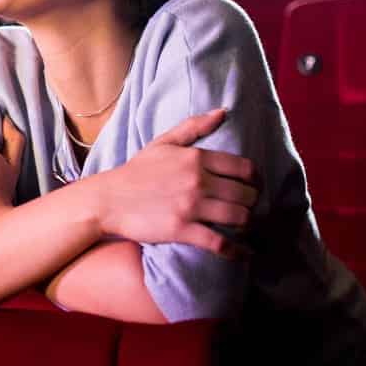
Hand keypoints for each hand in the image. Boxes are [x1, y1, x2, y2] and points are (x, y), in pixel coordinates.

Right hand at [91, 108, 258, 258]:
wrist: (109, 200)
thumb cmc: (137, 171)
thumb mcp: (164, 142)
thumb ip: (194, 126)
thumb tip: (223, 112)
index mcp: (196, 158)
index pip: (244, 168)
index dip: (256, 180)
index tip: (254, 187)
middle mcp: (198, 181)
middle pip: (246, 194)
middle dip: (252, 203)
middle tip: (248, 208)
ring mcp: (190, 206)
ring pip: (238, 217)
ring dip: (246, 224)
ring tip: (243, 226)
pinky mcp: (182, 230)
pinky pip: (219, 243)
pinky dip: (236, 251)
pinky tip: (242, 254)